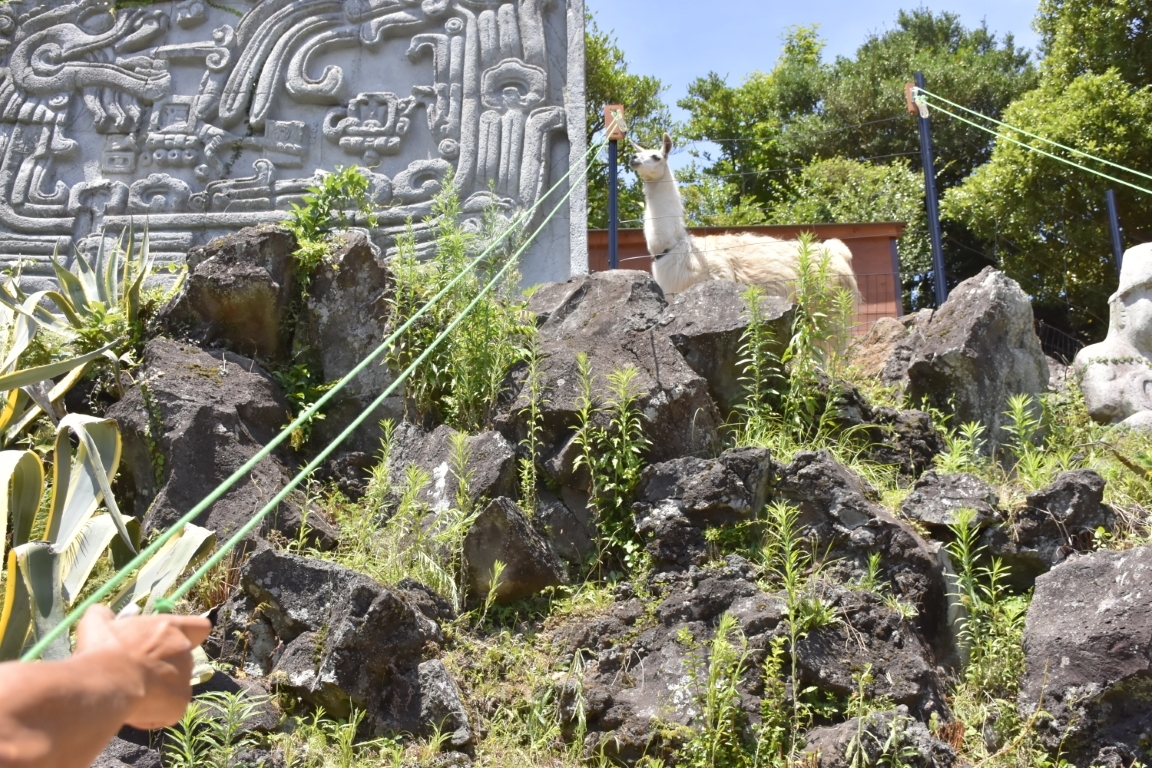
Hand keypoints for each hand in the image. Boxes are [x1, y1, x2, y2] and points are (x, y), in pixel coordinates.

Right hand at [74, 605, 211, 729]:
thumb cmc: (103, 651)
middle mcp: (184, 651)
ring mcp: (185, 678)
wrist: (106, 683)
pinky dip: (151, 714)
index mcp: (169, 628)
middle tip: (135, 675)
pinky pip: (167, 712)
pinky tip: (131, 711)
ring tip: (130, 695)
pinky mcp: (180, 703)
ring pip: (173, 687)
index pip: (199, 628)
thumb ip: (103, 615)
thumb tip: (103, 613)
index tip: (171, 644)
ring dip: (157, 692)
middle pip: (181, 660)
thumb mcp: (96, 625)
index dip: (190, 635)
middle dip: (162, 668)